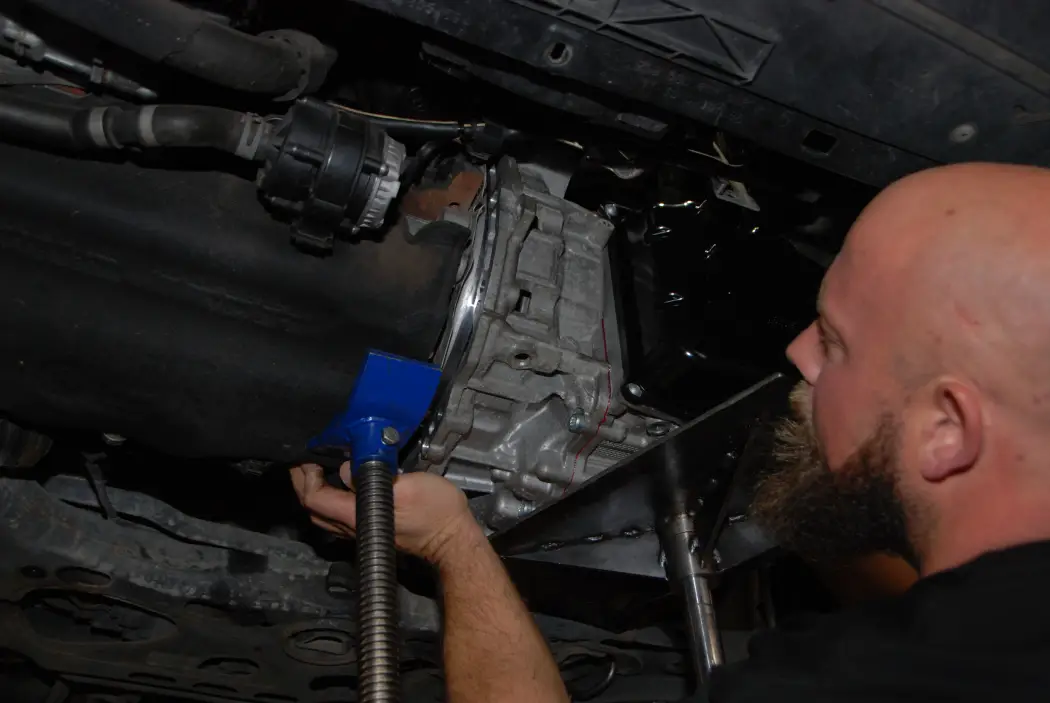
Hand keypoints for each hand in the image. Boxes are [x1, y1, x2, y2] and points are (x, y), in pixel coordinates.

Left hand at [290, 463, 477, 563]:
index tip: (308, 457)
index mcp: (358, 516)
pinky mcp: (372, 528)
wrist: (453, 538)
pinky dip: (331, 497)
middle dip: (304, 484)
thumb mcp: (409, 486)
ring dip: (316, 491)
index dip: (306, 478)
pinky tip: (342, 481)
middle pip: (313, 509)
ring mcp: (362, 530)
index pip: (315, 500)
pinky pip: (339, 514)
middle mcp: (354, 527)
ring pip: (324, 514)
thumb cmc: (436, 512)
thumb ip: (375, 476)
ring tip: (320, 467)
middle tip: (306, 460)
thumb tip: (347, 468)